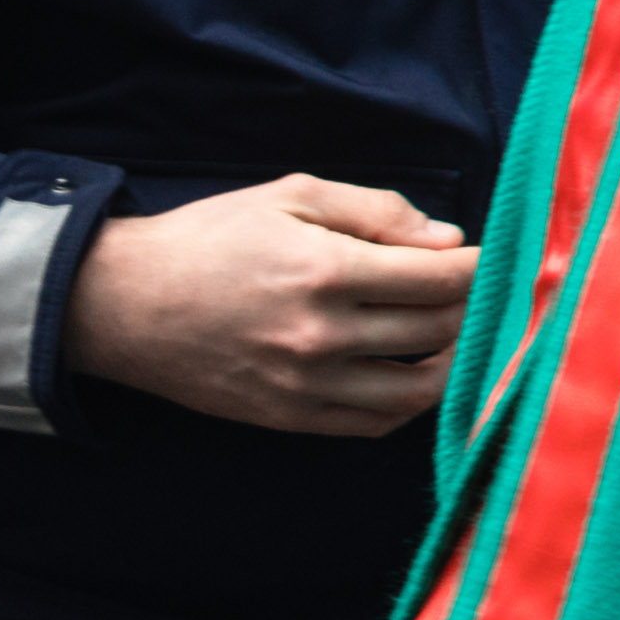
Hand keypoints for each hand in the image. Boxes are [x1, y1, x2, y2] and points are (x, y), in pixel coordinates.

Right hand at [65, 176, 478, 435]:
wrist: (127, 305)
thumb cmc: (211, 238)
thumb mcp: (291, 195)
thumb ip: (376, 211)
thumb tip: (448, 239)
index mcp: (327, 271)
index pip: (441, 278)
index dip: (480, 267)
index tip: (491, 258)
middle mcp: (323, 336)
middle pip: (438, 331)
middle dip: (470, 308)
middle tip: (474, 292)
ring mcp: (308, 386)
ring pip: (419, 390)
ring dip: (451, 363)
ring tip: (453, 336)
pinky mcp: (292, 419)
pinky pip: (376, 424)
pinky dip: (409, 404)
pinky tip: (413, 374)